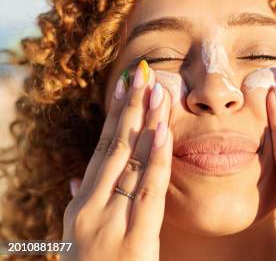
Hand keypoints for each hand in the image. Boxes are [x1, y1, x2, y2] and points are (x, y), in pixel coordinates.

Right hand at [63, 61, 172, 260]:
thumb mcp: (80, 241)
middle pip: (114, 148)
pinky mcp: (132, 241)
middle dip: (130, 109)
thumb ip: (81, 207)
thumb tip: (75, 179)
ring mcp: (107, 224)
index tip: (125, 85)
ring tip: (157, 90)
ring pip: (129, 163)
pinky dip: (154, 160)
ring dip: (144, 123)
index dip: (116, 116)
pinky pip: (146, 193)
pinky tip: (162, 133)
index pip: (102, 150)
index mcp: (80, 207)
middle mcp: (89, 209)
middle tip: (143, 74)